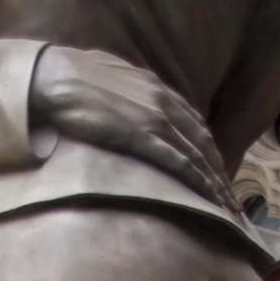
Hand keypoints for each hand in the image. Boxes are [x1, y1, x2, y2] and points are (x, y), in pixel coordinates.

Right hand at [30, 47, 234, 210]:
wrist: (50, 76)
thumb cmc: (66, 74)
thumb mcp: (103, 73)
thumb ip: (120, 85)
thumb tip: (116, 89)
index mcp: (154, 86)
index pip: (192, 122)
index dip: (206, 149)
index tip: (214, 170)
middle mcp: (163, 100)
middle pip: (202, 141)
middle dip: (219, 170)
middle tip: (228, 196)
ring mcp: (155, 118)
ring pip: (197, 155)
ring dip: (215, 183)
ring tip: (226, 207)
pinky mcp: (142, 136)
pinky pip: (179, 163)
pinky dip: (199, 182)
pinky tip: (209, 199)